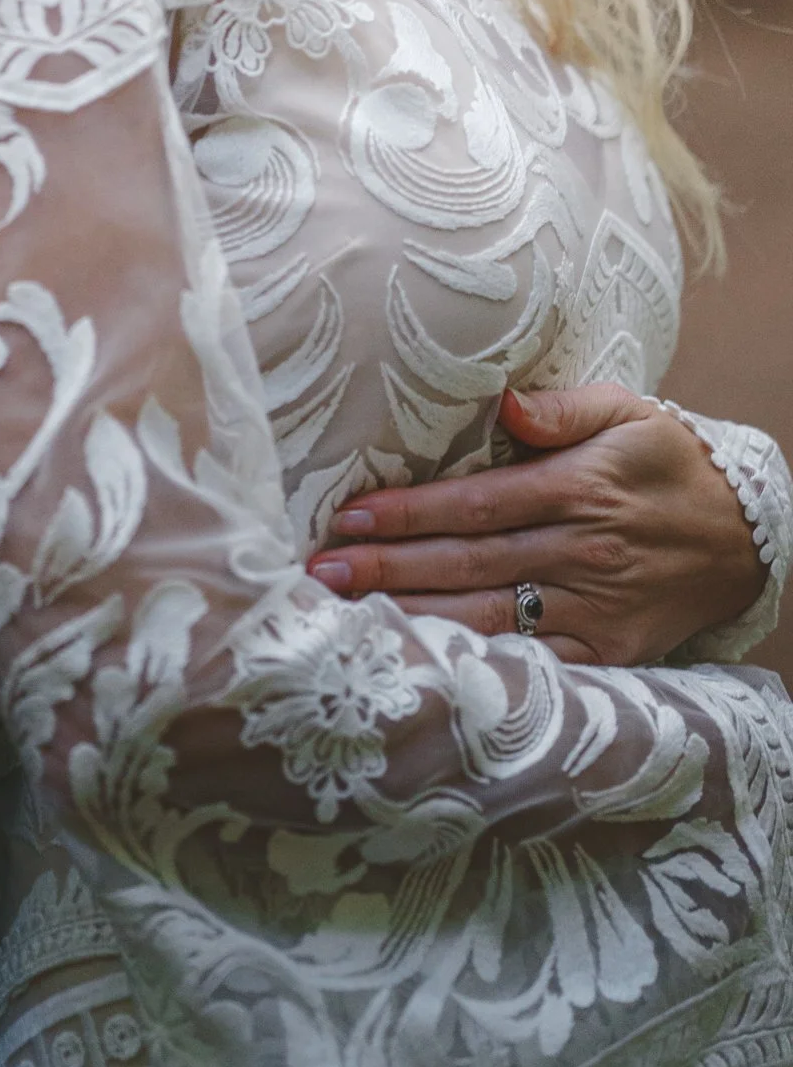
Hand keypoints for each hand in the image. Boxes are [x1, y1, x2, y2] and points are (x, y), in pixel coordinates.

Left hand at [304, 384, 765, 665]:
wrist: (747, 537)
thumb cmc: (670, 464)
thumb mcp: (629, 413)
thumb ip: (563, 408)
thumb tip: (503, 401)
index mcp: (575, 490)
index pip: (473, 504)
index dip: (407, 512)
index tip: (347, 517)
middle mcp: (579, 552)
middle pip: (466, 563)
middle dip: (388, 568)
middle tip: (319, 574)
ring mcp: (592, 609)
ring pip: (488, 617)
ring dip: (414, 617)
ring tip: (348, 616)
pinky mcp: (607, 651)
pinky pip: (533, 661)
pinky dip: (479, 665)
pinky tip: (426, 661)